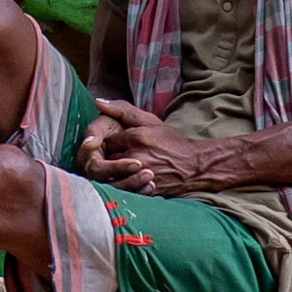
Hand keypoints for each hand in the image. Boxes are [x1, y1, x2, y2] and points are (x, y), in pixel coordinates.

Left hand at [77, 96, 201, 197]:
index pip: (106, 140)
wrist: (193, 166)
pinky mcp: (142, 189)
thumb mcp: (151, 121)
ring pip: (113, 174)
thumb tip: (98, 102)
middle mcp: (135, 156)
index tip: (116, 144)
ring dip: (114, 172)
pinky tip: (130, 179)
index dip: (109, 142)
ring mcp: (139, 175)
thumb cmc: (172, 142)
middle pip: (107, 159)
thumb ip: (123, 110)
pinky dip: (123, 184)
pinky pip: (123, 188)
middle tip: (120, 156)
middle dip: (109, 157)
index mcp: (135, 137)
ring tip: (125, 168)